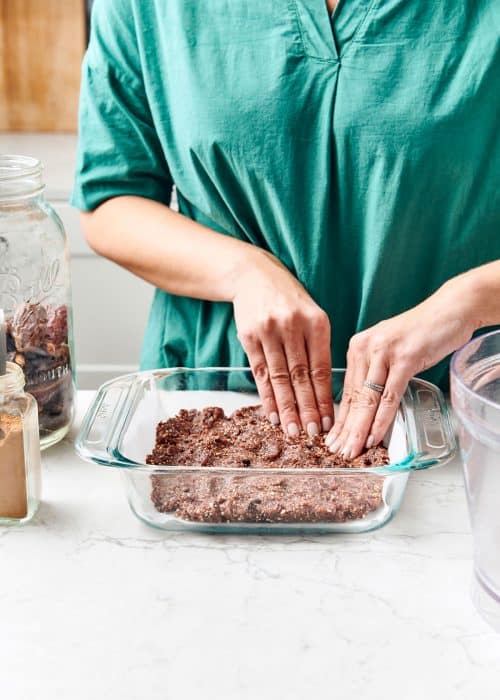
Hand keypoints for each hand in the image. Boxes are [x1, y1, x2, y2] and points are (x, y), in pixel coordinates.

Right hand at [233, 249, 332, 436]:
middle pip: (301, 377)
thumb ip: (318, 348)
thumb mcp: (312, 316)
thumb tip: (325, 391)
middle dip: (308, 408)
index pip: (322, 368)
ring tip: (293, 431)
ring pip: (280, 378)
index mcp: (316, 323)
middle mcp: (293, 327)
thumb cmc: (289, 300)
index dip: (325, 397)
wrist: (254, 276)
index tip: (330, 420)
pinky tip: (272, 414)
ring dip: (286, 408)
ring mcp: (269, 332)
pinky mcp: (248, 337)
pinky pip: (259, 373)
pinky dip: (267, 396)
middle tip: (313, 434)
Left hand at [326, 278, 477, 458]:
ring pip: (368, 399)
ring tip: (352, 450)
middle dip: (345, 430)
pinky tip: (374, 436)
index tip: (334, 439)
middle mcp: (365, 348)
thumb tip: (367, 405)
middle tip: (337, 453)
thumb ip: (376, 372)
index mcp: (358, 347)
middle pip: (354, 397)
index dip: (340, 419)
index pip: (347, 391)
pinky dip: (381, 420)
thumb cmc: (422, 332)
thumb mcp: (390, 351)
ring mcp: (384, 353)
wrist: (450, 309)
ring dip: (359, 429)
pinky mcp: (404, 359)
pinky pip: (389, 396)